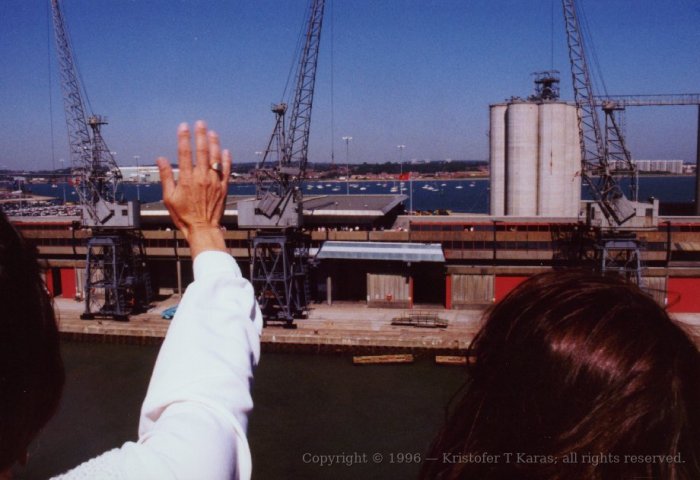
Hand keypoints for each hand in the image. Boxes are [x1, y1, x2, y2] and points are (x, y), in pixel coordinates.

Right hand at [157, 120, 230, 257]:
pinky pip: (227, 170)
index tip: (183, 126)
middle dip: (200, 135)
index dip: (184, 138)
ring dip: (214, 143)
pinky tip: (225, 150)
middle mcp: (202, 177)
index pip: (185, 153)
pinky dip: (227, 159)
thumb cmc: (184, 215)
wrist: (203, 228)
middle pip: (201, 151)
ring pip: (215, 158)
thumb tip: (160, 159)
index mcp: (187, 179)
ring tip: (212, 132)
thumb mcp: (169, 198)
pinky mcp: (224, 187)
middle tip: (200, 123)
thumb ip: (166, 177)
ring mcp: (214, 182)